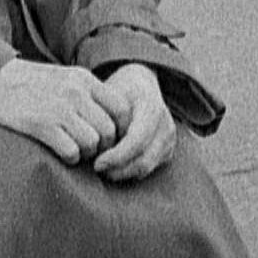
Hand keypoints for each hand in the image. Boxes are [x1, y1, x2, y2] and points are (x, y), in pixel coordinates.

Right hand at [0, 56, 116, 164]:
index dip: (121, 128)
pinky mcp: (41, 124)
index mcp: (84, 79)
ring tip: (74, 149)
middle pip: (109, 131)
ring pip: (92, 143)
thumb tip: (114, 120)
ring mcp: (59, 108)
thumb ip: (89, 94)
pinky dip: (70, 158)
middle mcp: (76, 92)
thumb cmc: (32, 83)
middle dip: (103, 146)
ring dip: (86, 153)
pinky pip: (71, 151)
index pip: (122, 108)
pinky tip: (62, 153)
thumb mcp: (66, 77)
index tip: (110, 137)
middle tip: (91, 149)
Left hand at [92, 63, 176, 182]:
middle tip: (97, 169)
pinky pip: (149, 168)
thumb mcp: (109, 93)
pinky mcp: (167, 150)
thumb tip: (88, 141)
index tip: (96, 163)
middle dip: (118, 169)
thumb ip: (103, 115)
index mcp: (151, 107)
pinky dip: (130, 171)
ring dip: (123, 173)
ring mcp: (168, 139)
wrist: (142, 85)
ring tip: (103, 169)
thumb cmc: (120, 89)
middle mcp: (165, 124)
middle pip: (143, 159)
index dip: (116, 157)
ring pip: (146, 168)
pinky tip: (114, 167)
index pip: (136, 141)